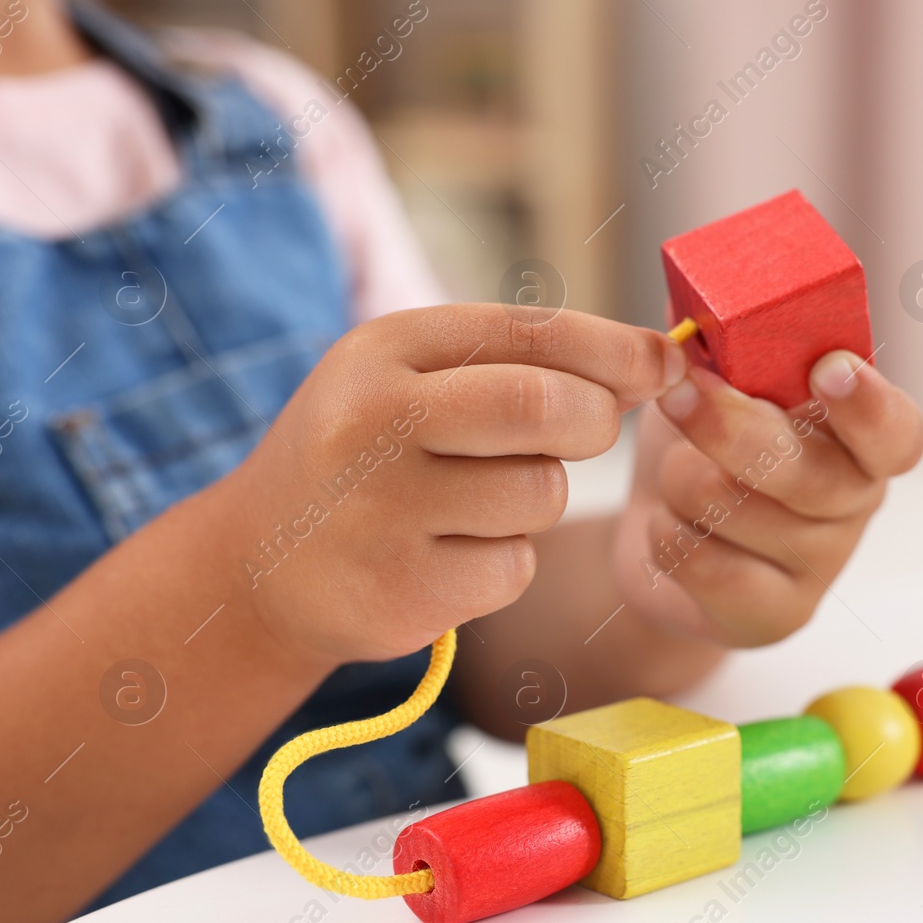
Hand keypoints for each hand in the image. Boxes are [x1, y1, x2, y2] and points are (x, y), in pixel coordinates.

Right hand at [211, 305, 684, 666]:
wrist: (258, 567)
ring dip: (538, 500)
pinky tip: (448, 555)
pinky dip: (505, 562)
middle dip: (592, 422)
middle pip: (544, 408)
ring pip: (540, 494)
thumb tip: (653, 365)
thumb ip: (517, 363)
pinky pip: (516, 567)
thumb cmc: (366, 456)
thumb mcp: (410, 380)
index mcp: (383, 350)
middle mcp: (372, 422)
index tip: (664, 363)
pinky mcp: (402, 592)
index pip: (528, 331)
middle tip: (584, 432)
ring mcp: (381, 512)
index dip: (615, 349)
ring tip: (475, 501)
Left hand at [613, 350, 922, 646]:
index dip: (867, 405)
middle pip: (807, 473)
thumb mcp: (717, 375)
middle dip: (728, 428)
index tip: (827, 369)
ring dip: (678, 481)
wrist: (665, 533)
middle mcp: (857, 501)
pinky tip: (667, 524)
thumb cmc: (702, 441)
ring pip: (734, 509)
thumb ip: (725, 332)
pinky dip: (664, 534)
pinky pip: (705, 565)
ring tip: (676, 476)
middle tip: (677, 390)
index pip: (895, 430)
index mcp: (862, 435)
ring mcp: (823, 565)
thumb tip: (701, 286)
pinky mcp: (776, 615)